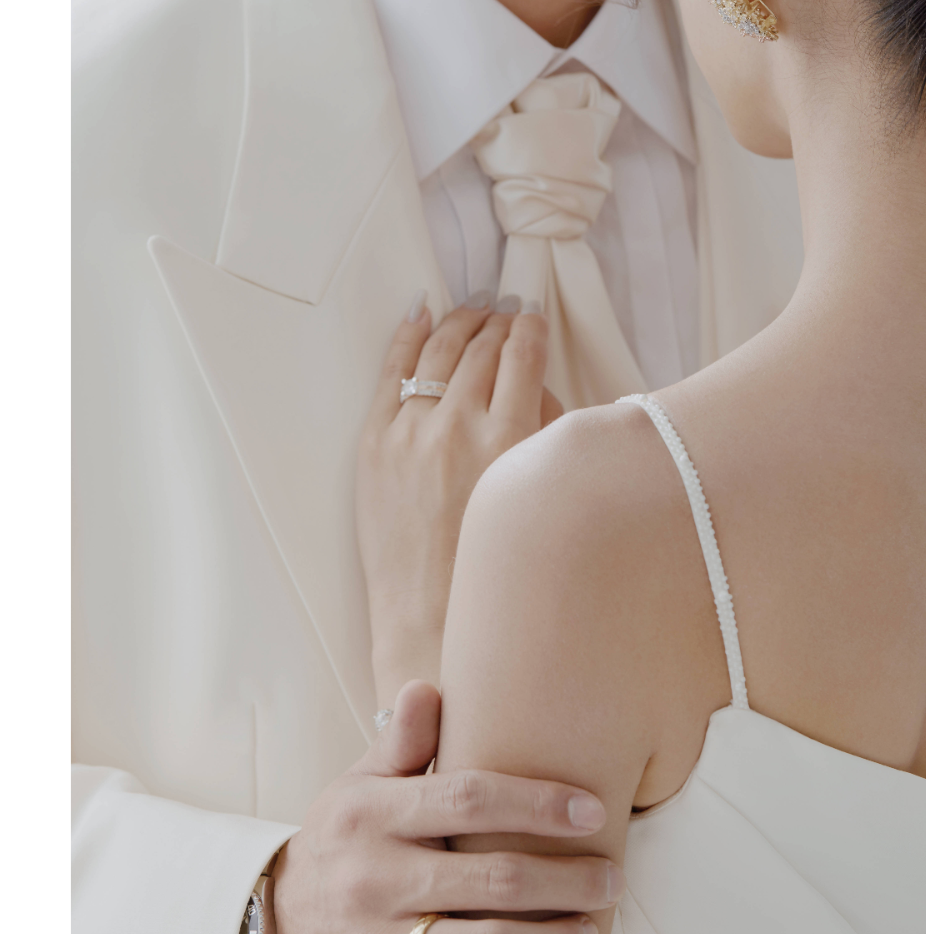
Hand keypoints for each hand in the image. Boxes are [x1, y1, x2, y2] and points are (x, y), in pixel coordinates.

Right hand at [261, 681, 621, 933]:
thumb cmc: (341, 846)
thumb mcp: (359, 787)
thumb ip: (403, 742)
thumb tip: (428, 688)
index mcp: (371, 816)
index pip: (468, 800)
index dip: (538, 803)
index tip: (592, 809)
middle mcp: (373, 882)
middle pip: (493, 879)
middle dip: (567, 879)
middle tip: (611, 878)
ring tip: (590, 929)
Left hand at [357, 293, 561, 698]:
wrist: (432, 620)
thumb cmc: (494, 565)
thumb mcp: (537, 493)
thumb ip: (543, 433)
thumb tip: (533, 382)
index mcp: (510, 438)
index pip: (523, 354)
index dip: (530, 329)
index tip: (531, 322)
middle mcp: (459, 426)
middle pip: (482, 348)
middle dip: (496, 323)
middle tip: (503, 314)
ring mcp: (410, 432)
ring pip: (438, 351)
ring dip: (458, 324)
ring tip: (470, 314)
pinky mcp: (374, 445)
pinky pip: (391, 373)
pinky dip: (407, 338)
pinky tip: (420, 317)